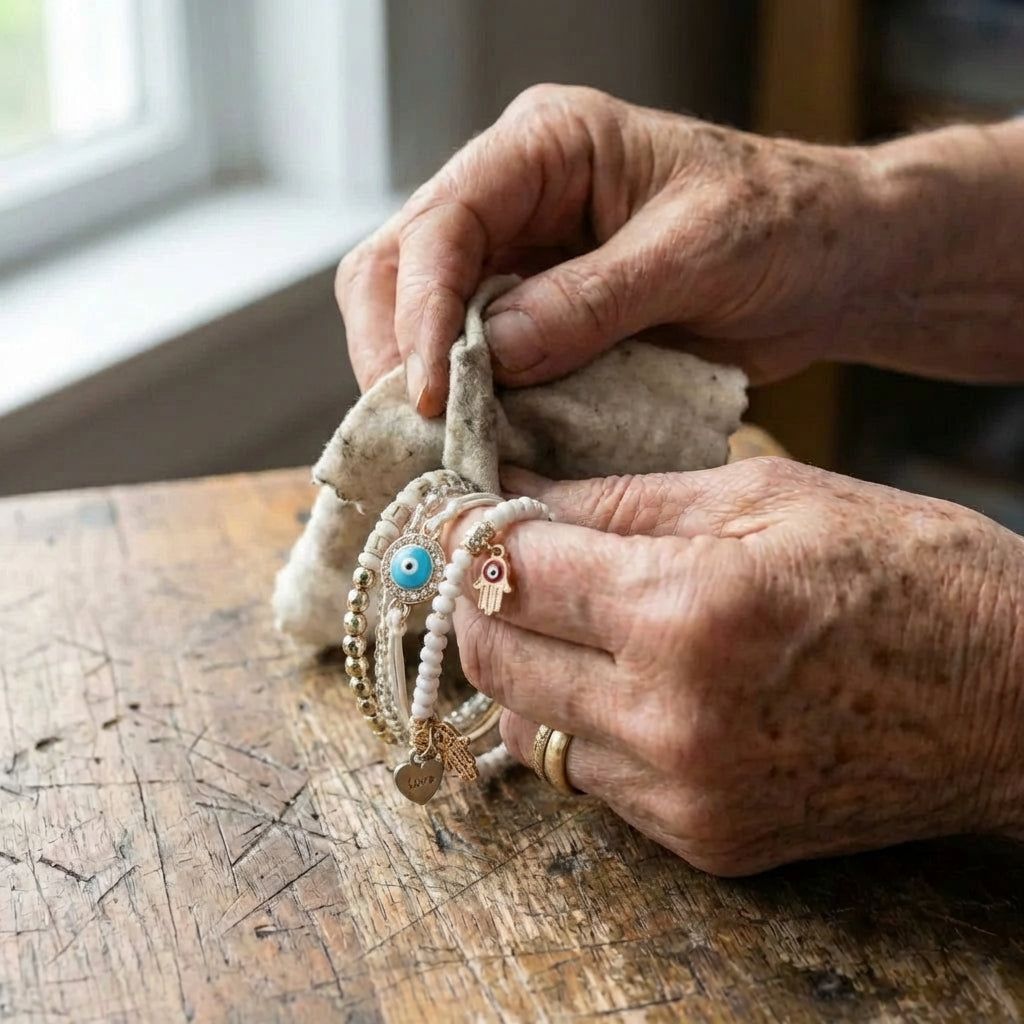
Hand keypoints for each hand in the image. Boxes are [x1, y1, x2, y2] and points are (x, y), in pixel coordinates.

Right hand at [336, 85, 876, 414]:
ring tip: (436, 446)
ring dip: (419, 383)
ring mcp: (519, 259)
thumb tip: (490, 354)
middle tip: (414, 430)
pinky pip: (473, 359)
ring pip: (419, 317)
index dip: (421, 310)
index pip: (443, 221)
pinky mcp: (536, 316)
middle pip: (400, 266)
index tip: (426, 391)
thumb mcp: (696, 253)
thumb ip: (592, 301)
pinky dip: (466, 403)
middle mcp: (514, 197)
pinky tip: (474, 441)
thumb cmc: (783, 225)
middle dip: (395, 350)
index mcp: (546, 147)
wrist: (828, 264)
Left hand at [451, 459, 1023, 874]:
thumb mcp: (765, 495)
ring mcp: (687, 795)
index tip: (452, 514)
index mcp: (689, 609)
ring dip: (524, 668)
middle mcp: (672, 718)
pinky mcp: (707, 841)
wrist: (1017, 699)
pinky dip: (581, 724)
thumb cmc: (908, 570)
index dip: (465, 536)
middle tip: (491, 562)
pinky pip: (591, 778)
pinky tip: (622, 680)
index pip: (511, 573)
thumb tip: (517, 494)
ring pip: (528, 729)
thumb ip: (622, 500)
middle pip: (495, 660)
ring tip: (562, 619)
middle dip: (475, 603)